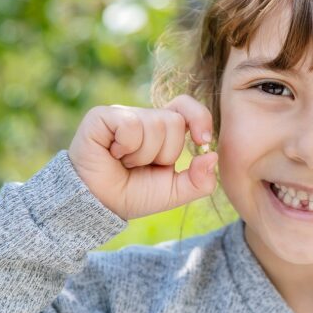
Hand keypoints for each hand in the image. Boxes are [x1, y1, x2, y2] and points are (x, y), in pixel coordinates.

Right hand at [68, 95, 217, 220]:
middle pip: (174, 122)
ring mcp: (123, 114)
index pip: (187, 108)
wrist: (100, 204)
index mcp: (163, 130)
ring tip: (125, 162)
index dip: (200, 119)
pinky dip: (126, 147)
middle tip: (142, 165)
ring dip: (142, 155)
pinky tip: (113, 153)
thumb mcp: (174, 193)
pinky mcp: (102, 117)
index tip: (202, 141)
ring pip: (154, 125)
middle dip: (164, 154)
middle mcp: (144, 118)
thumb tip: (213, 156)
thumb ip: (200, 181)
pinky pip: (130, 125)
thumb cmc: (134, 194)